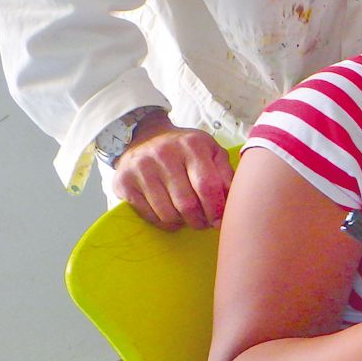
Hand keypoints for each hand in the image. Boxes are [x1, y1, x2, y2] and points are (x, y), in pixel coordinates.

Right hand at [110, 118, 233, 230]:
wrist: (144, 137)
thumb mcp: (210, 152)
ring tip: (189, 219)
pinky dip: (165, 223)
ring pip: (168, 213)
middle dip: (200, 220)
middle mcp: (165, 154)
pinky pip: (150, 215)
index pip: (208, 186)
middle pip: (187, 203)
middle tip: (204, 223)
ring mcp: (142, 168)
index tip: (220, 220)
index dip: (216, 209)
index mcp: (192, 145)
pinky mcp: (125, 182)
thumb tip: (235, 201)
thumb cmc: (185, 150)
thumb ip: (226, 173)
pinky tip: (172, 216)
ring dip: (183, 223)